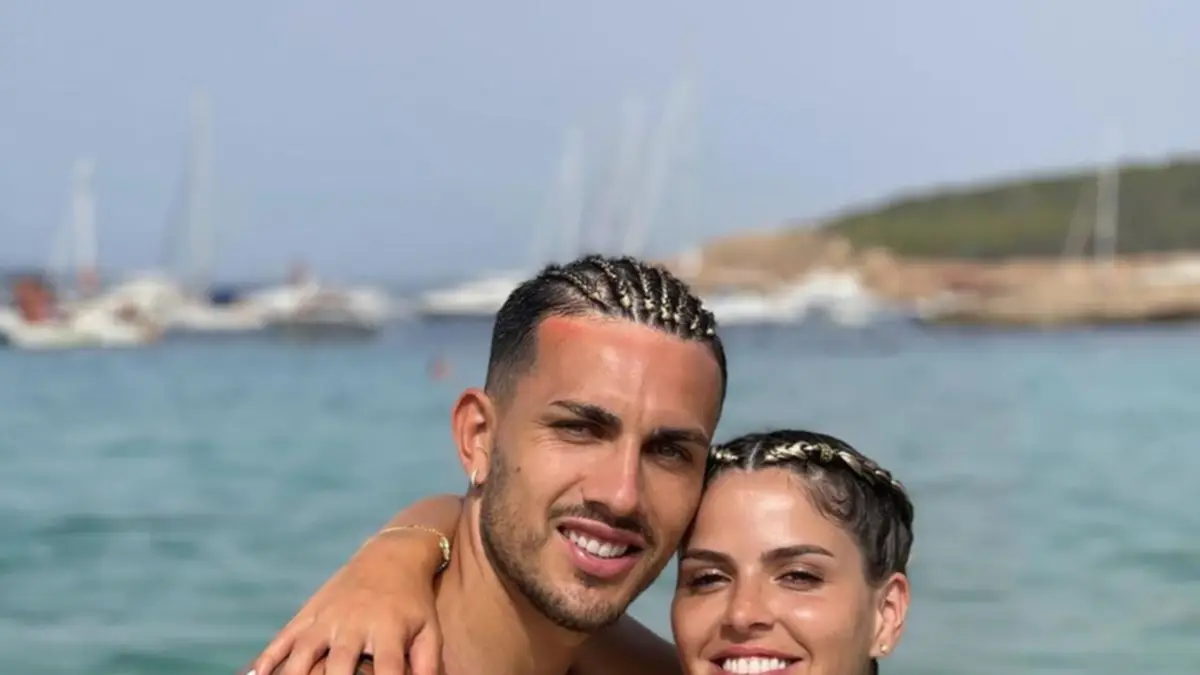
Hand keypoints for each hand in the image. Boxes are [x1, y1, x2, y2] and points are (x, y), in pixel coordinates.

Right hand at [249, 536, 443, 674]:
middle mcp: (354, 623)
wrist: (391, 556)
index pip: (387, 669)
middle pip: (339, 665)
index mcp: (388, 629)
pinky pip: (282, 639)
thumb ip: (427, 665)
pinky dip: (267, 660)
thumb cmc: (414, 602)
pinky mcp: (309, 613)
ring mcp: (327, 618)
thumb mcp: (429, 629)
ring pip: (303, 653)